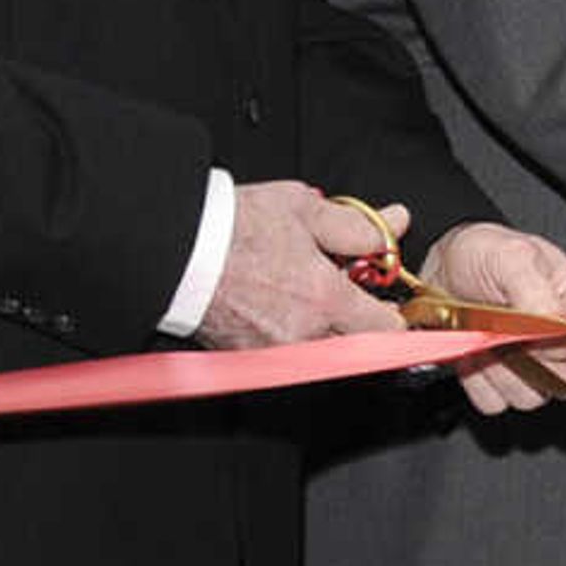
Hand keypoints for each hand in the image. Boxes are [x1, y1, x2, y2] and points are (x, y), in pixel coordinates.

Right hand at [200, 180, 406, 349]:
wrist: (171, 246)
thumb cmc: (230, 226)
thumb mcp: (304, 209)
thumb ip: (358, 225)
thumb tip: (394, 225)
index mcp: (324, 299)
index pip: (387, 327)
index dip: (391, 311)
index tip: (384, 299)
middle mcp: (302, 334)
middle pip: (356, 345)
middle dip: (357, 321)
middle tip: (344, 293)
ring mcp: (272, 350)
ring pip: (320, 350)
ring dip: (322, 327)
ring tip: (301, 293)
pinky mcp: (245, 357)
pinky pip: (285, 353)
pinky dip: (289, 332)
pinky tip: (275, 304)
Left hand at [419, 223, 565, 413]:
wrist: (440, 271)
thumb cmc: (482, 254)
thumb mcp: (510, 255)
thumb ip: (536, 289)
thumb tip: (555, 324)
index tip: (536, 330)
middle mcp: (562, 341)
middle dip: (531, 362)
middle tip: (502, 335)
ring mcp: (533, 366)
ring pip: (532, 397)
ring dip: (498, 372)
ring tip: (479, 337)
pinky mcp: (500, 384)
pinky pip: (495, 403)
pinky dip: (475, 381)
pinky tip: (469, 352)